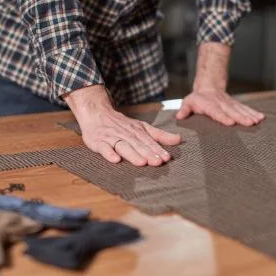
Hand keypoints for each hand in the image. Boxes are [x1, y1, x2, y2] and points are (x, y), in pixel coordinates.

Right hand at [64, 85, 180, 165]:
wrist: (96, 113)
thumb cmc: (121, 124)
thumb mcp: (142, 127)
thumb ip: (160, 135)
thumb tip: (179, 139)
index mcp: (136, 131)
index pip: (148, 141)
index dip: (157, 150)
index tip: (166, 158)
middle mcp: (125, 134)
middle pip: (138, 145)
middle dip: (148, 153)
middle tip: (158, 162)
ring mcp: (111, 138)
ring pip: (123, 146)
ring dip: (132, 154)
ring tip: (141, 162)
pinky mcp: (98, 142)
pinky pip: (104, 148)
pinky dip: (109, 153)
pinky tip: (115, 159)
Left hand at [182, 43, 264, 125]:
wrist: (208, 87)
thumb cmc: (197, 99)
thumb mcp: (188, 102)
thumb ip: (184, 109)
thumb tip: (179, 116)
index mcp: (209, 105)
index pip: (216, 112)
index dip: (223, 117)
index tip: (230, 122)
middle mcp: (221, 104)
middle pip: (232, 111)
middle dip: (241, 117)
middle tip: (250, 123)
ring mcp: (230, 103)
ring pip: (241, 109)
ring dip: (250, 115)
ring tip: (258, 121)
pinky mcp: (236, 104)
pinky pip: (245, 108)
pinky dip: (254, 112)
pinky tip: (261, 117)